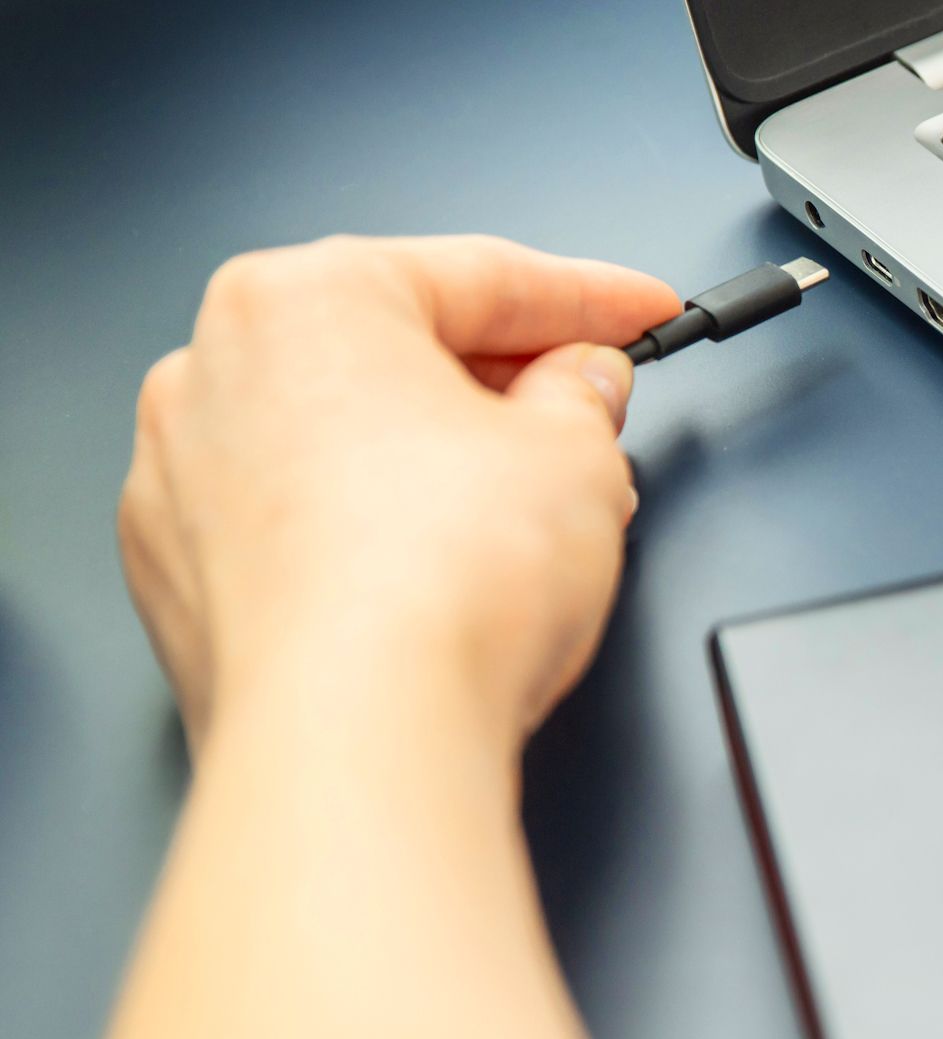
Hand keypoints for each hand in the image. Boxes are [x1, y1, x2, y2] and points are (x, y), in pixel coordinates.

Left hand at [119, 234, 682, 748]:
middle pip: (397, 350)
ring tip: (531, 511)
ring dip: (437, 459)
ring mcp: (181, 480)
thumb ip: (585, 397)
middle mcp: (216, 371)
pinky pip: (299, 521)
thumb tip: (579, 384)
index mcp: (305, 299)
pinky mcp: (181, 580)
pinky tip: (443, 572)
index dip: (591, 299)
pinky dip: (372, 530)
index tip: (638, 314)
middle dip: (508, 382)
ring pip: (342, 437)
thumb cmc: (437, 588)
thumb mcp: (579, 458)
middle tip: (594, 414)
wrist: (354, 737)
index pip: (482, 275)